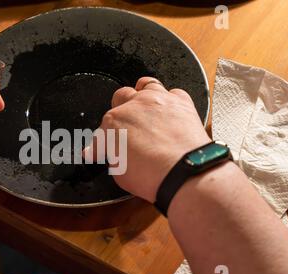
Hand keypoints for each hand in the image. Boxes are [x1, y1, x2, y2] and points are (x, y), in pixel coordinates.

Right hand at [85, 77, 210, 201]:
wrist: (184, 172)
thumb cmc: (152, 174)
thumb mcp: (119, 172)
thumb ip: (112, 156)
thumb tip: (110, 153)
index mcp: (114, 122)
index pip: (102, 129)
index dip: (104, 141)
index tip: (108, 148)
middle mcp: (134, 106)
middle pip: (121, 96)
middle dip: (120, 108)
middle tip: (126, 124)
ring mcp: (158, 101)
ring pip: (146, 85)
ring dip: (143, 94)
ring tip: (146, 108)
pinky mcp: (181, 102)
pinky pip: (173, 92)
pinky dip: (170, 102)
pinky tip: (169, 114)